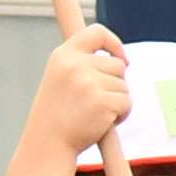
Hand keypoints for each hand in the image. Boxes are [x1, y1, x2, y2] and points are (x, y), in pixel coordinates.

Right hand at [26, 22, 128, 159]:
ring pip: (124, 85)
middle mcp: (76, 65)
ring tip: (93, 113)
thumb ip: (82, 63)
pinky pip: (127, 102)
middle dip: (114, 83)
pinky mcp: (103, 101)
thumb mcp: (60, 77)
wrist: (47, 144)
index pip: (97, 32)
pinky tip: (101, 122)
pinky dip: (121, 114)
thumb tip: (119, 57)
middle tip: (93, 101)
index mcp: (63, 55)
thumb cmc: (57, 114)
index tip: (120, 56)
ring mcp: (90, 83)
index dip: (114, 42)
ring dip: (116, 100)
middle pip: (118, 64)